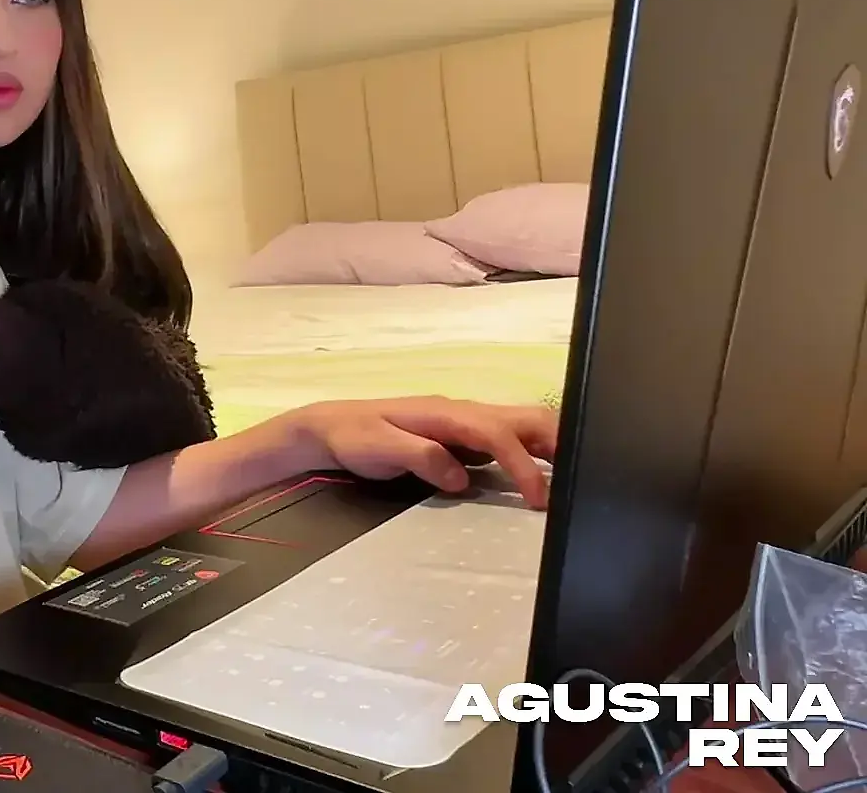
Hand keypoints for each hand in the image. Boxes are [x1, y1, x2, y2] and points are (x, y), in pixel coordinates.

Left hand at [289, 396, 559, 508]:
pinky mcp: (462, 440)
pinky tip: (543, 479)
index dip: (523, 464)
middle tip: (583, 482)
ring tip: (575, 482)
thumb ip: (420, 457)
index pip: (497, 434)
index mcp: (447, 413)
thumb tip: (461, 477)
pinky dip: (532, 456)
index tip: (539, 498)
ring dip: (551, 448)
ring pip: (521, 427)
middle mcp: (463, 413)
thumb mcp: (378, 448)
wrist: (328, 428)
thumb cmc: (353, 436)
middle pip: (524, 420)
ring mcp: (464, 425)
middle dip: (559, 443)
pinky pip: (506, 442)